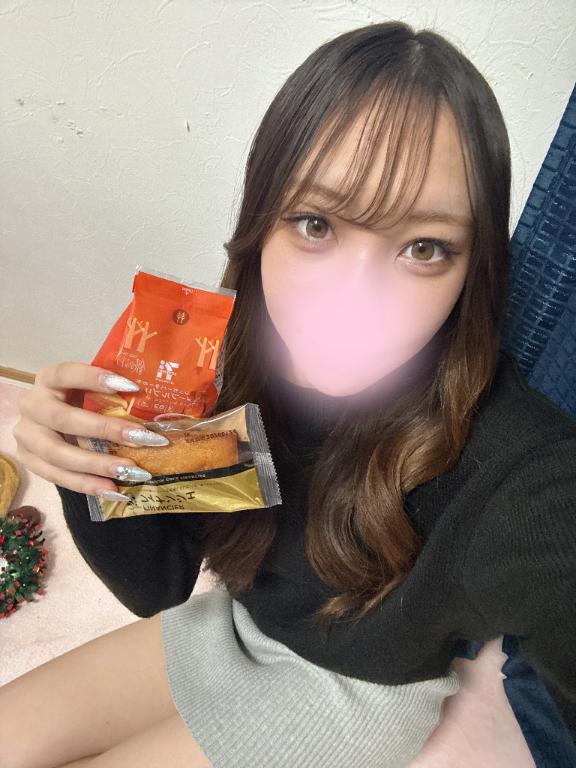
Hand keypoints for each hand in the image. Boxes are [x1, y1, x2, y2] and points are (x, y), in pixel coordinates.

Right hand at [13, 362, 168, 497]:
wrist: (44, 422)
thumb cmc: (77, 401)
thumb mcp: (88, 389)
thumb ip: (111, 392)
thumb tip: (157, 401)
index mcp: (47, 379)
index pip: (66, 373)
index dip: (95, 378)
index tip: (133, 387)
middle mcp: (32, 405)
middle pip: (63, 419)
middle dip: (105, 430)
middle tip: (142, 439)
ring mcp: (26, 436)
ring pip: (58, 454)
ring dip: (98, 465)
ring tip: (131, 472)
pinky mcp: (28, 461)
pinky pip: (57, 477)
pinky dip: (87, 485)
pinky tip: (114, 491)